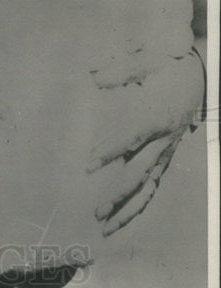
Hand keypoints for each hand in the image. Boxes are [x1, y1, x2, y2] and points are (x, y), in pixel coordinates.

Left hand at [87, 51, 203, 235]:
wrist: (199, 77)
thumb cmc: (170, 67)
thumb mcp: (150, 61)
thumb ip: (123, 70)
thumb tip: (95, 76)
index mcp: (158, 115)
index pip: (132, 137)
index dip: (110, 150)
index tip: (89, 163)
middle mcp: (163, 139)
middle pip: (139, 171)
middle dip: (117, 193)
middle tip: (95, 210)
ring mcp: (165, 151)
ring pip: (147, 186)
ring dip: (126, 207)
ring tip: (105, 226)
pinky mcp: (164, 157)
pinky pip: (152, 185)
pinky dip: (137, 204)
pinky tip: (120, 220)